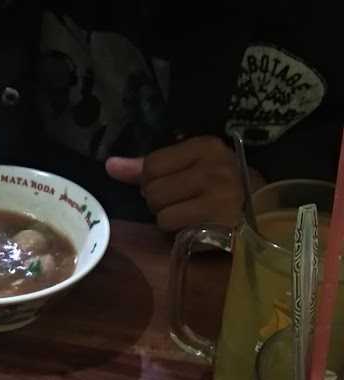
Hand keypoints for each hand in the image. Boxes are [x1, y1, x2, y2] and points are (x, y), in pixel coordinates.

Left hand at [106, 136, 264, 230]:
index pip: (152, 164)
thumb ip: (151, 166)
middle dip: (159, 202)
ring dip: (169, 219)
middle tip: (183, 203)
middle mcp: (212, 167)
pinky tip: (197, 227)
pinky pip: (174, 229)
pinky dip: (179, 232)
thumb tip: (111, 166)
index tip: (171, 186)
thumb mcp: (196, 167)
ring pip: (160, 212)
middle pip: (152, 190)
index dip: (151, 181)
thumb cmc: (227, 189)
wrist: (268, 215)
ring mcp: (216, 195)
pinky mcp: (217, 221)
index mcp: (206, 147)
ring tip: (191, 216)